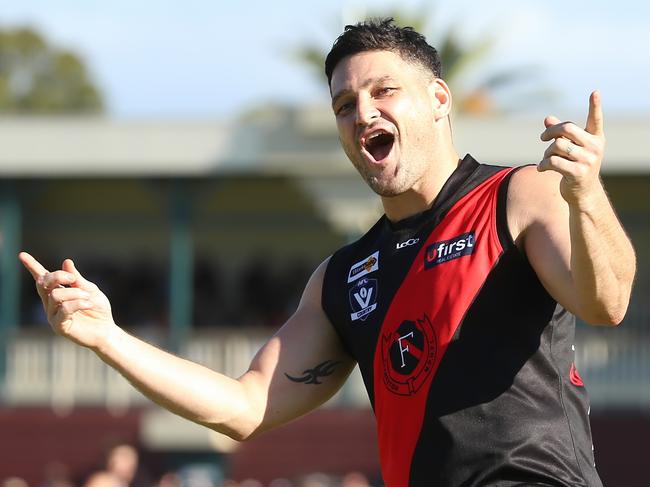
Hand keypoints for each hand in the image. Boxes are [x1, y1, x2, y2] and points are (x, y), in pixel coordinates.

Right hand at [19, 252, 115, 348]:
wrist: (106, 330)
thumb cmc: (98, 309)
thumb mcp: (90, 289)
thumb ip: (77, 279)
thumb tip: (66, 262)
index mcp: (57, 292)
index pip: (41, 278)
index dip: (32, 266)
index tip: (21, 255)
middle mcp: (50, 303)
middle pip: (43, 282)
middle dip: (58, 276)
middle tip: (73, 279)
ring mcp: (52, 315)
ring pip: (56, 295)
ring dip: (75, 292)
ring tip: (88, 298)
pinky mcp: (58, 326)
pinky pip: (65, 308)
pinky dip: (79, 302)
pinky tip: (89, 304)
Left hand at [538, 90, 605, 206]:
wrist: (583, 193)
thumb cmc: (575, 165)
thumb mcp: (570, 148)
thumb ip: (560, 133)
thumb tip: (547, 118)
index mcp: (596, 137)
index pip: (596, 119)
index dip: (595, 105)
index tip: (594, 92)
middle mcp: (595, 147)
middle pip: (567, 129)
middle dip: (550, 132)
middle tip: (542, 138)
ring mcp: (588, 160)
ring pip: (557, 146)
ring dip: (547, 152)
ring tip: (546, 158)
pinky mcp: (578, 173)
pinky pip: (553, 161)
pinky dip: (543, 164)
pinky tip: (542, 168)